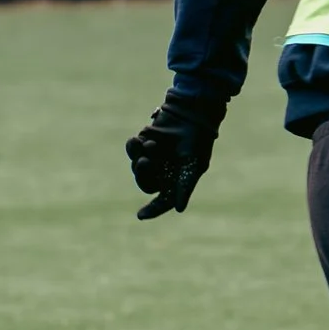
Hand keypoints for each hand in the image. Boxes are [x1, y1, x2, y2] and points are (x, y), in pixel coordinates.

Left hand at [127, 97, 220, 219]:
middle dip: (142, 174)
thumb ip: (185, 186)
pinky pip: (131, 150)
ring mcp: (153, 157)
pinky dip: (134, 146)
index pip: (163, 200)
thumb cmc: (196, 140)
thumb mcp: (193, 164)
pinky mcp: (144, 142)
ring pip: (136, 166)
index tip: (140, 216)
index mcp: (176, 180)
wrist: (190, 113)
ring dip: (139, 156)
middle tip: (145, 162)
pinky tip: (141, 139)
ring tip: (150, 144)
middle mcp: (163, 171)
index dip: (152, 210)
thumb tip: (179, 209)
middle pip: (145, 183)